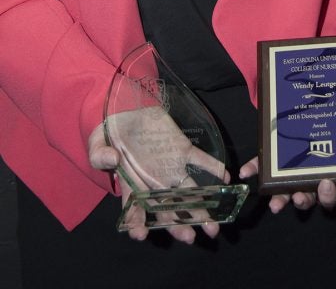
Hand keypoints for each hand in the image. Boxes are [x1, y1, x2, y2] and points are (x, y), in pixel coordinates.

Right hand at [89, 115, 227, 243]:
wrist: (127, 111)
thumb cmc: (110, 135)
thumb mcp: (98, 144)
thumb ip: (100, 154)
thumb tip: (111, 160)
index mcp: (132, 184)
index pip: (135, 208)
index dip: (137, 222)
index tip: (141, 235)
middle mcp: (155, 181)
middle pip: (167, 207)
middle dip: (178, 224)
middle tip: (190, 238)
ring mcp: (171, 166)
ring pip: (188, 191)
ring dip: (201, 207)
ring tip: (213, 226)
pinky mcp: (182, 149)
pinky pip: (199, 160)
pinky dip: (212, 167)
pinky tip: (224, 178)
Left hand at [238, 135, 335, 214]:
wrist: (319, 94)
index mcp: (330, 172)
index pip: (331, 192)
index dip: (328, 194)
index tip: (327, 184)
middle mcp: (309, 174)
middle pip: (307, 196)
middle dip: (303, 200)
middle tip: (300, 197)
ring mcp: (289, 167)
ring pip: (284, 188)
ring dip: (279, 196)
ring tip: (275, 202)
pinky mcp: (272, 155)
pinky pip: (261, 167)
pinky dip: (253, 170)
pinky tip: (246, 173)